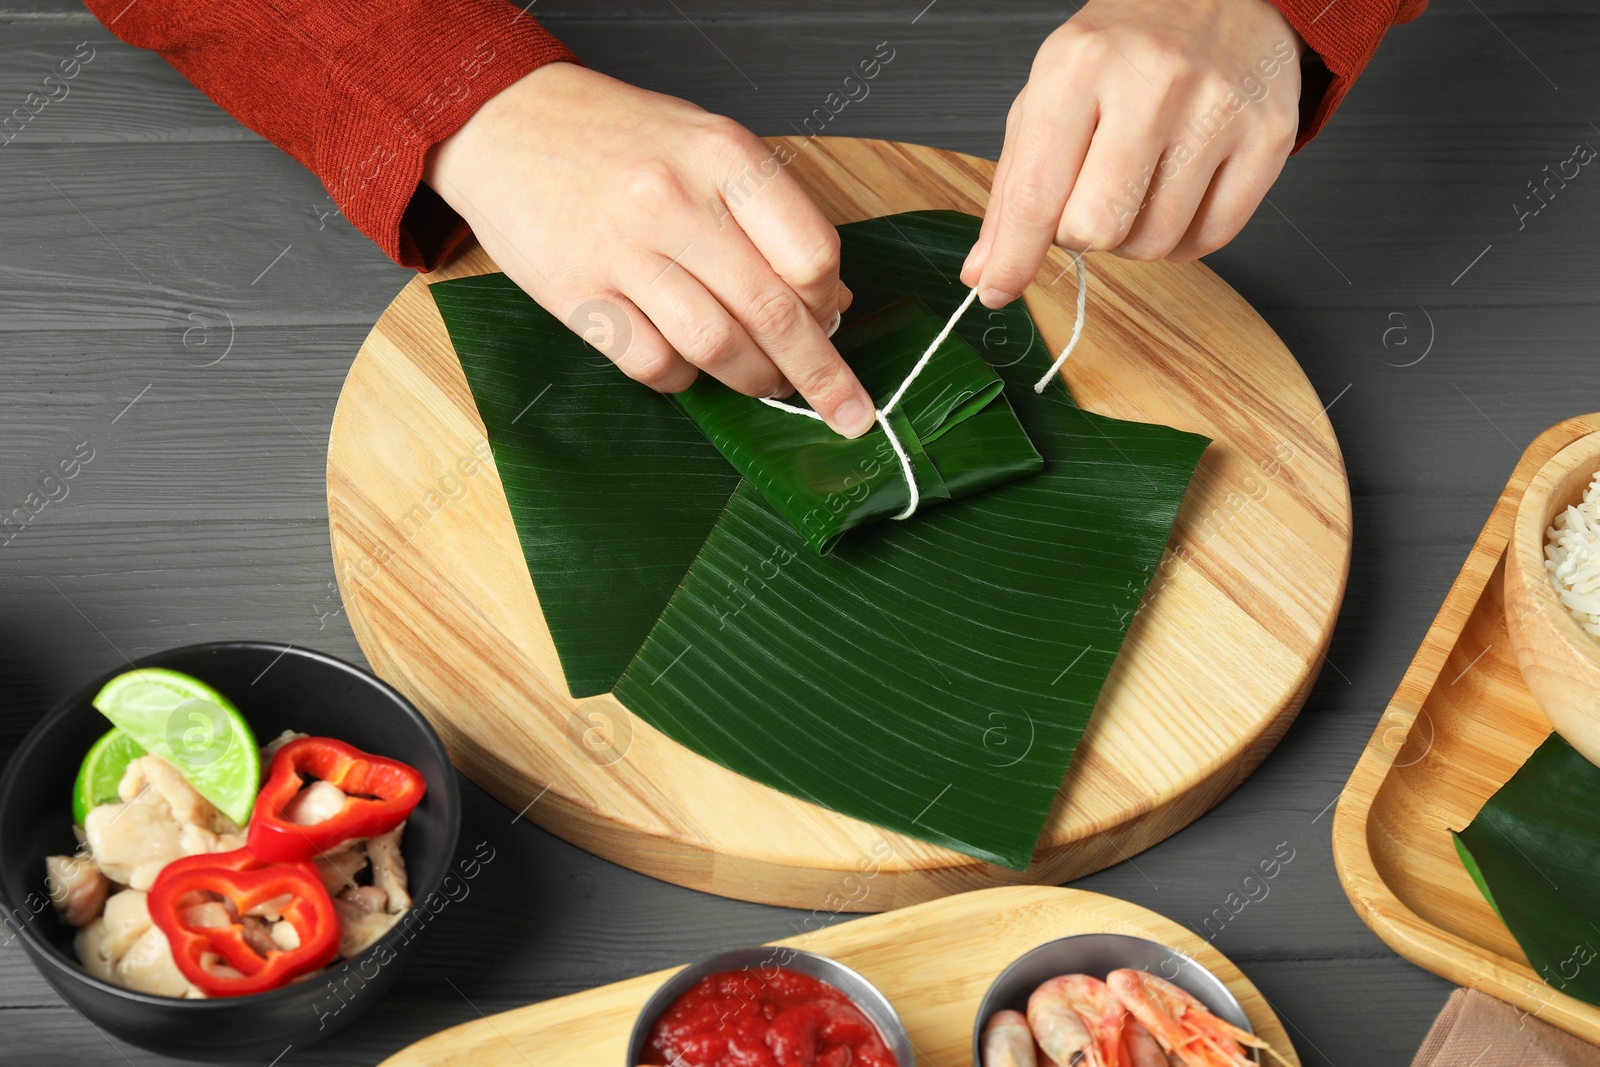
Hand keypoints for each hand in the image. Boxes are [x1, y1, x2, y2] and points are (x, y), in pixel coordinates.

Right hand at [424, 63, 874, 437]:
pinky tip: (687, 364)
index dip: (831, 299)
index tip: (834, 317)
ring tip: (764, 383)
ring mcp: (620, 250)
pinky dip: (682, 379)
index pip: (810, 252)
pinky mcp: (576, 294)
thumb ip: (767, 214)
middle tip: (846, 411)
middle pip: (772, 311)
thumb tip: (829, 299)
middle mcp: (673, 200)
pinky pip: (652, 363)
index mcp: (720, 155)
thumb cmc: (617, 136)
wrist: (503, 121)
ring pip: (717, 346)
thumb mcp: (705, 144)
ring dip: (753, 379)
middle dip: (819, 374)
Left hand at [961, 0, 1302, 305]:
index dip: (1013, 259)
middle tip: (1090, 198)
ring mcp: (1218, 108)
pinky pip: (1211, 238)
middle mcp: (1152, 82)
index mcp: (1080, 66)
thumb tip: (987, 272)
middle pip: (1096, 228)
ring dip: (1134, 237)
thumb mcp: (1050, 94)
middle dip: (1082, 234)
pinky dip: (1183, 238)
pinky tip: (1177, 195)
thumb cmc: (1126, 48)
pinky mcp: (1269, 136)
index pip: (1035, 193)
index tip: (998, 291)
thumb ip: (1014, 187)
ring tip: (1139, 187)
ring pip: (1154, 243)